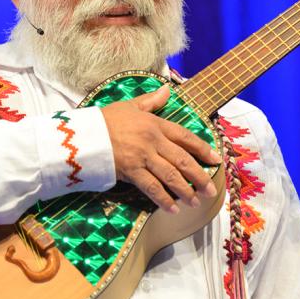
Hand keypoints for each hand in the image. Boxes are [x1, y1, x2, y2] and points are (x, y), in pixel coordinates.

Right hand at [101, 85, 221, 213]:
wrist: (83, 134)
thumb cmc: (105, 120)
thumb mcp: (129, 106)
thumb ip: (150, 100)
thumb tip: (168, 90)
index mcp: (154, 124)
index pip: (184, 136)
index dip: (202, 148)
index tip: (215, 159)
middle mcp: (152, 140)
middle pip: (182, 160)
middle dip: (199, 176)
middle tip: (210, 190)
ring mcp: (143, 157)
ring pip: (171, 175)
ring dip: (185, 190)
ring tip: (195, 202)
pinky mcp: (131, 171)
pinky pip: (152, 188)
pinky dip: (164, 200)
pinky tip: (173, 209)